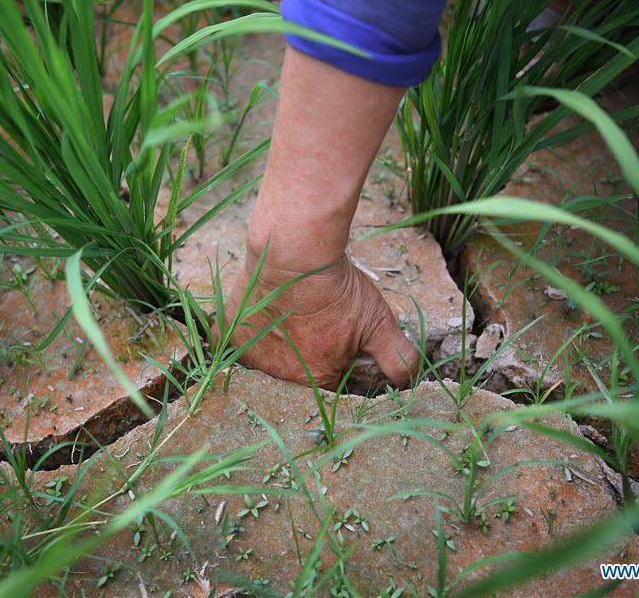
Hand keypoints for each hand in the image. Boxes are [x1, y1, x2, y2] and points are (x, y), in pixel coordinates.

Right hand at [220, 249, 418, 390]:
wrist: (295, 254)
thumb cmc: (337, 289)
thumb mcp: (379, 322)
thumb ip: (397, 357)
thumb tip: (409, 382)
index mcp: (316, 378)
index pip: (329, 384)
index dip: (336, 361)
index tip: (336, 339)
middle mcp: (279, 375)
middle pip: (295, 374)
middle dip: (304, 355)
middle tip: (311, 324)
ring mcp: (250, 355)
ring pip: (264, 360)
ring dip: (275, 346)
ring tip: (288, 318)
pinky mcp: (229, 333)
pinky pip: (232, 345)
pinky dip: (243, 335)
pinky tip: (256, 320)